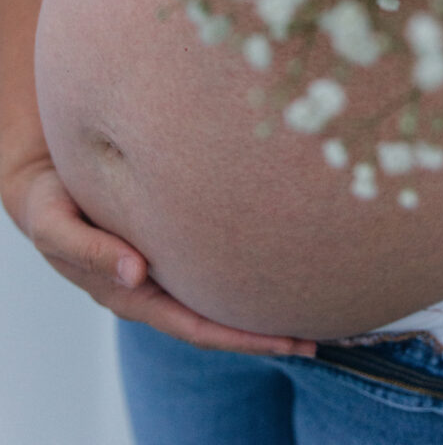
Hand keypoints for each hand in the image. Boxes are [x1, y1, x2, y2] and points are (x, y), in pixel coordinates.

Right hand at [3, 157, 316, 356]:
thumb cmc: (51, 204)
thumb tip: (135, 273)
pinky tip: (274, 258)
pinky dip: (244, 268)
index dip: (240, 338)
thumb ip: (90, 251)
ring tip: (309, 307)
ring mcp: (166, 267)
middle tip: (314, 338)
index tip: (285, 342)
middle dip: (263, 333)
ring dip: (259, 305)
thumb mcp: (57, 228)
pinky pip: (213, 263)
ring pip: (219, 294)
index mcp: (133, 294)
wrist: (47, 180)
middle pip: (217, 320)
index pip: (195, 327)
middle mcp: (155, 287)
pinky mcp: (172, 240)